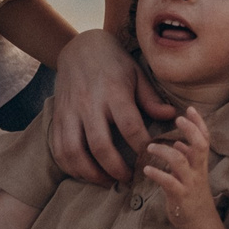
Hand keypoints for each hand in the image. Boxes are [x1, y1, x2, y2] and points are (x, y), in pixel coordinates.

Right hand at [51, 29, 179, 183]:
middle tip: (129, 179)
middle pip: (100, 145)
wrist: (80, 47)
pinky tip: (86, 173)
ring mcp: (70, 111)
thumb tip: (171, 117)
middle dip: (116, 168)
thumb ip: (151, 98)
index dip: (142, 147)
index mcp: (113, 91)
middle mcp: (89, 103)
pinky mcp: (58, 117)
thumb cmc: (114, 62)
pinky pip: (58, 149)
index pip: (130, 126)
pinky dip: (71, 167)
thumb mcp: (137, 74)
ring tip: (107, 181)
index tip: (151, 157)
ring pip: (74, 151)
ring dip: (90, 173)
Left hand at [142, 106, 214, 225]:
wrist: (199, 223)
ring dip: (165, 151)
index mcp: (200, 163)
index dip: (199, 123)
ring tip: (150, 147)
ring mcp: (190, 183)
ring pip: (181, 161)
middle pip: (200, 145)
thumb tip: (180, 142)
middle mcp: (198, 170)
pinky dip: (157, 174)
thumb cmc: (193, 195)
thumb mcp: (193, 174)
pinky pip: (169, 182)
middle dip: (191, 130)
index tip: (189, 108)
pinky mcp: (180, 196)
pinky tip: (147, 169)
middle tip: (178, 118)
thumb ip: (188, 158)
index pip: (205, 138)